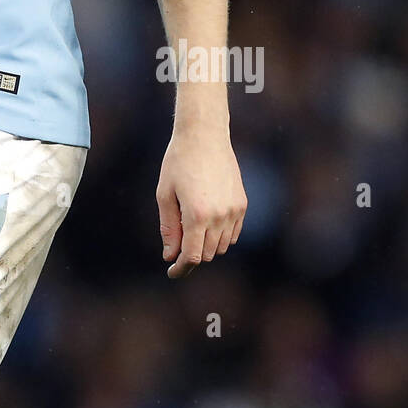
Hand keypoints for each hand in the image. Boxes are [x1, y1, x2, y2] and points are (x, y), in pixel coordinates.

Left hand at [155, 128, 246, 278]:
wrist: (204, 136)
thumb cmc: (178, 162)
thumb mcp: (165, 194)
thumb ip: (169, 228)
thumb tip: (170, 256)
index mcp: (197, 215)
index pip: (192, 256)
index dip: (181, 268)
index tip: (172, 272)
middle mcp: (220, 216)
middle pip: (207, 254)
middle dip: (191, 254)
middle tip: (177, 245)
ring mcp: (234, 211)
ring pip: (222, 246)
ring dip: (207, 246)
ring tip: (191, 228)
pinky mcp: (242, 204)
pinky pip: (233, 233)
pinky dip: (221, 236)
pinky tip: (207, 223)